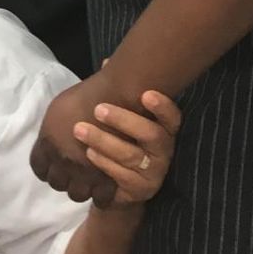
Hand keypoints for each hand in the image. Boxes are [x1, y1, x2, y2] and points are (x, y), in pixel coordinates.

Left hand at [33, 73, 123, 204]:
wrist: (118, 98)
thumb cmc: (86, 97)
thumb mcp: (57, 110)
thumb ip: (49, 132)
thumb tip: (47, 144)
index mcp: (48, 144)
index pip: (39, 169)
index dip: (46, 169)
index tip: (53, 167)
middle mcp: (63, 161)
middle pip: (57, 184)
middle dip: (64, 179)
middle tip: (72, 173)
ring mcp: (85, 173)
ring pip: (77, 194)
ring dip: (81, 188)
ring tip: (88, 181)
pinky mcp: (107, 179)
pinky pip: (100, 198)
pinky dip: (101, 195)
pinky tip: (104, 187)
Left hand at [78, 90, 180, 207]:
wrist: (118, 183)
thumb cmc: (122, 140)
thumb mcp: (122, 117)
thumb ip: (118, 93)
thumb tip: (106, 63)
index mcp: (164, 129)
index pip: (172, 117)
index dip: (162, 107)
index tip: (146, 94)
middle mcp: (164, 150)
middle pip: (151, 135)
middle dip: (124, 120)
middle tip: (98, 110)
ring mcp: (154, 172)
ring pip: (132, 156)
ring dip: (104, 141)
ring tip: (80, 130)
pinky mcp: (141, 190)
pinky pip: (122, 176)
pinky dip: (104, 163)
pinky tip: (89, 153)